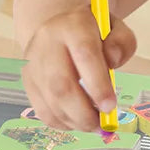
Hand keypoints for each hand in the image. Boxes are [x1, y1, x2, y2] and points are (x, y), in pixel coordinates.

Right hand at [21, 6, 136, 131]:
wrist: (59, 28)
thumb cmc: (92, 32)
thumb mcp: (114, 28)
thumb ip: (121, 42)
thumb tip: (112, 62)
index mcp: (73, 26)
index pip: (84, 55)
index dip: (98, 85)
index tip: (111, 106)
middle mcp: (47, 43)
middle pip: (61, 84)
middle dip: (84, 112)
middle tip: (102, 124)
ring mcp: (33, 64)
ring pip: (51, 101)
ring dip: (75, 121)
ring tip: (93, 124)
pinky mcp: (27, 81)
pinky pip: (42, 110)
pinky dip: (63, 123)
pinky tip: (77, 121)